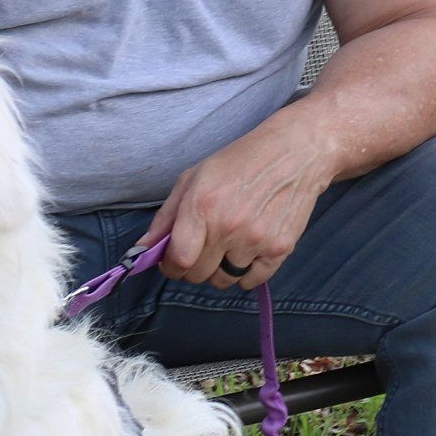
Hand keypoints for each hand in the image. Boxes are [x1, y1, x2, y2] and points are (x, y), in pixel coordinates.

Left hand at [140, 112, 334, 290]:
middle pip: (198, 275)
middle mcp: (228, 226)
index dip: (170, 266)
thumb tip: (141, 251)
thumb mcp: (194, 178)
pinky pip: (251, 282)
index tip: (174, 260)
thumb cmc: (239, 163)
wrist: (294, 153)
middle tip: (203, 248)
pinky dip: (246, 273)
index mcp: (202, 206)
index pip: (178, 261)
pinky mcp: (280, 250)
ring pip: (224, 280)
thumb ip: (165, 217)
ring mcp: (256, 241)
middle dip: (194, 267)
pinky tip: (248, 250)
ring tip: (229, 244)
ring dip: (220, 269)